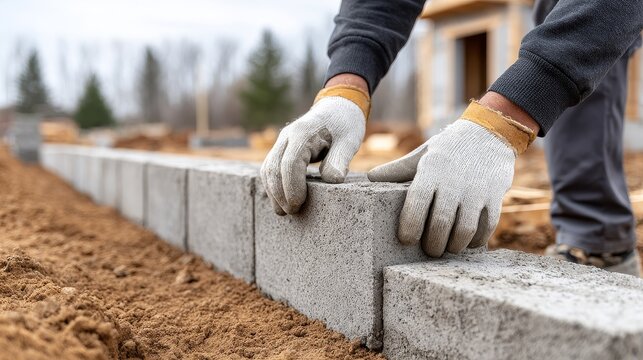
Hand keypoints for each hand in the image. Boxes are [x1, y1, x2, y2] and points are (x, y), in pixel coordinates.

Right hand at [261, 84, 368, 214]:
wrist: (338, 106)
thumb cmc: (345, 124)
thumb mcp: (349, 140)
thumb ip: (340, 160)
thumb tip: (332, 180)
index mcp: (303, 133)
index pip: (289, 164)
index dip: (291, 187)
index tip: (298, 205)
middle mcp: (287, 136)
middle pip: (273, 168)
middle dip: (279, 194)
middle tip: (292, 212)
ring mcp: (281, 142)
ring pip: (267, 169)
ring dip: (273, 192)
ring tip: (284, 211)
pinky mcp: (282, 149)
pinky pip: (270, 168)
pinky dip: (273, 185)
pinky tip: (282, 199)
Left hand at [367, 101, 534, 256]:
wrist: (489, 134)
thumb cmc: (448, 149)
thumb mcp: (423, 155)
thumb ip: (398, 169)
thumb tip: (370, 177)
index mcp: (431, 172)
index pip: (416, 204)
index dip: (410, 226)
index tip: (406, 239)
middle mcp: (453, 182)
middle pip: (440, 224)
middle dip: (432, 244)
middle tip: (429, 250)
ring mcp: (476, 190)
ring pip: (464, 231)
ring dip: (454, 246)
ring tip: (447, 248)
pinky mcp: (495, 196)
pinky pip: (485, 227)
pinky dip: (475, 241)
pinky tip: (467, 242)